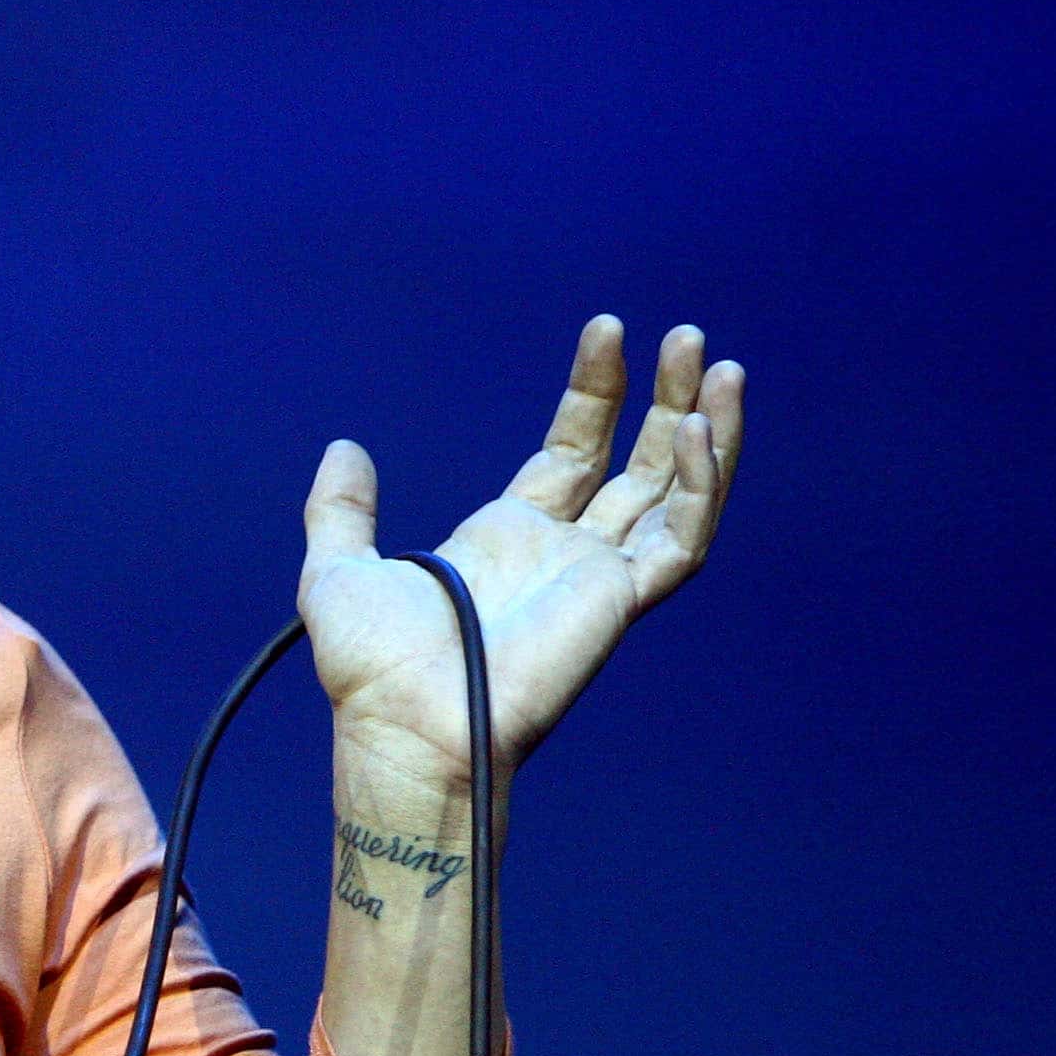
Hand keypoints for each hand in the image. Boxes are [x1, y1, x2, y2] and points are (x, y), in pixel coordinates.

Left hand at [300, 316, 743, 800]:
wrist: (405, 723)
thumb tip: (344, 449)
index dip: (595, 392)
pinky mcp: (621, 602)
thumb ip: (341, 509)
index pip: (572, 450)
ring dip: (702, 430)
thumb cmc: (371, 669)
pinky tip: (701, 429)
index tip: (606, 331)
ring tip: (717, 366)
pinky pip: (682, 539)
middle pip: (635, 462)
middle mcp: (563, 554)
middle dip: (661, 400)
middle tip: (682, 336)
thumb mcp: (338, 570)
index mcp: (508, 538)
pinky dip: (701, 486)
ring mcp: (598, 578)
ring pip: (675, 493)